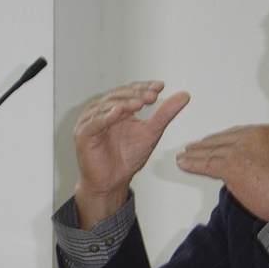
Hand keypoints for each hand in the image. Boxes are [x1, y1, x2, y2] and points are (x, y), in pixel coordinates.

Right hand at [74, 81, 189, 227]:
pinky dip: (105, 117)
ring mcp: (92, 121)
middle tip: (152, 95)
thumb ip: (165, 114)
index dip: (144, 87)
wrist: (113, 181)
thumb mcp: (152, 132)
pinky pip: (95, 123)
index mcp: (119, 107)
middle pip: (119, 95)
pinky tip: (117, 113)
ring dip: (124, 103)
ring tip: (139, 103)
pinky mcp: (83, 134)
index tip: (160, 86)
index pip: (131, 90)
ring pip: (107, 106)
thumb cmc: (127, 157)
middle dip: (136, 94)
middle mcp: (103, 110)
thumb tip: (184, 96)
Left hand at [176, 125, 268, 221]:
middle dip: (205, 145)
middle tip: (193, 147)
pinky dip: (193, 164)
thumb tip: (246, 163)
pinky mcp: (232, 165)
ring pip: (212, 151)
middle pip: (222, 140)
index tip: (212, 141)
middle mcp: (254, 135)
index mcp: (268, 132)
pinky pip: (207, 164)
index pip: (238, 133)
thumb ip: (263, 155)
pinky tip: (185, 164)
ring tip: (184, 156)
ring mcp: (242, 149)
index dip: (221, 139)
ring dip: (195, 155)